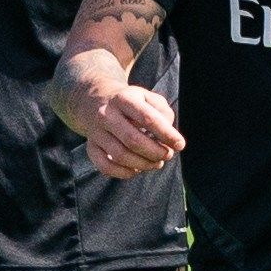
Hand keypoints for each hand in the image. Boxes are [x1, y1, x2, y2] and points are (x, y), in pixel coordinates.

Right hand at [61, 69, 183, 181]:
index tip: (180, 144)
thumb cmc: (130, 103)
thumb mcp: (148, 98)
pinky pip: (105, 166)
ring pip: (120, 155)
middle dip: (155, 152)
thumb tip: (168, 137)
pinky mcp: (91, 147)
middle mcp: (106, 114)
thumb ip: (163, 113)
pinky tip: (136, 169)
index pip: (148, 118)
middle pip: (133, 140)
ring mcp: (96, 132)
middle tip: (167, 155)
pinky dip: (124, 173)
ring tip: (157, 162)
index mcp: (124, 99)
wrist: (94, 100)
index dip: (166, 134)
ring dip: (143, 164)